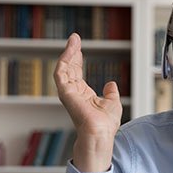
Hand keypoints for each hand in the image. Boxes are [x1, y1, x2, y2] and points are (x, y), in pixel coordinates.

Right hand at [55, 34, 122, 171]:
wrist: (100, 134)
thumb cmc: (106, 124)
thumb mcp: (112, 103)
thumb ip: (110, 93)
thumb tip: (111, 84)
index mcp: (83, 95)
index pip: (77, 74)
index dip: (77, 60)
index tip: (78, 48)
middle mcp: (74, 93)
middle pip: (69, 69)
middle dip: (71, 52)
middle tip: (74, 38)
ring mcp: (68, 93)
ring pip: (64, 69)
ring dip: (68, 53)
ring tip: (73, 40)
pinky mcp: (65, 93)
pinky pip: (61, 74)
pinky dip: (64, 61)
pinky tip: (69, 50)